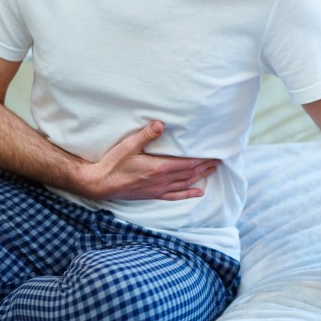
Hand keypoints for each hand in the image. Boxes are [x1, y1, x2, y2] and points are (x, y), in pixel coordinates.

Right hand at [87, 121, 220, 200]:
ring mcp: (158, 189)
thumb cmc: (113, 163)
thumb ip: (146, 135)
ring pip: (185, 183)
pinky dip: (189, 194)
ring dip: (200, 177)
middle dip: (205, 166)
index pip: (187, 164)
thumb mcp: (129, 145)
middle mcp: (162, 180)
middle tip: (219, 161)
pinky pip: (175, 196)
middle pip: (190, 173)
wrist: (101, 184)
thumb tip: (161, 124)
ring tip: (213, 171)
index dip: (203, 160)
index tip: (215, 154)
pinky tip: (198, 192)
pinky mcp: (153, 195)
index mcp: (159, 167)